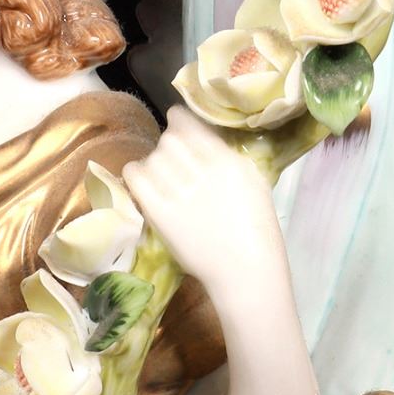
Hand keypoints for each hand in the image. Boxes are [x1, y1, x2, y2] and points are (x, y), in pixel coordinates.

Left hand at [121, 107, 289, 306]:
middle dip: (168, 145)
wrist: (246, 271)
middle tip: (171, 160)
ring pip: (152, 158)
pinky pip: (136, 179)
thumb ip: (229, 160)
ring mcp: (179, 192)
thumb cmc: (259, 231)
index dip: (180, 122)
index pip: (191, 125)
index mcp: (228, 161)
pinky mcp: (160, 213)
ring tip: (159, 176)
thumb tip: (206, 143)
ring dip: (154, 163)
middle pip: (169, 140)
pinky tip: (141, 181)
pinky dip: (135, 174)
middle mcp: (203, 170)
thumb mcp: (254, 183)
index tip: (178, 127)